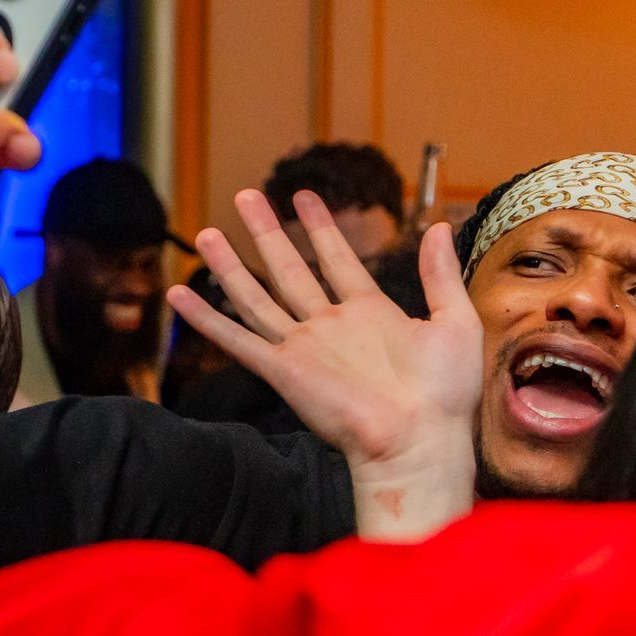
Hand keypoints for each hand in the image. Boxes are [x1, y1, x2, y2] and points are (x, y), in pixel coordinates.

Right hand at [168, 189, 481, 540]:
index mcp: (370, 312)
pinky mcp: (284, 372)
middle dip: (267, 231)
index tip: (303, 197)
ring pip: (257, 297)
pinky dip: (207, 320)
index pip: (336, 258)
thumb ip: (440, 274)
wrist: (421, 441)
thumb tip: (438, 226)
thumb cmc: (445, 394)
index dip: (320, 227)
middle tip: (246, 195)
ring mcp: (304, 348)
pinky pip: (238, 341)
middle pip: (289, 269)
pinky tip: (180, 296)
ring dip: (231, 266)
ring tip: (206, 233)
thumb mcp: (455, 321)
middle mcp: (331, 326)